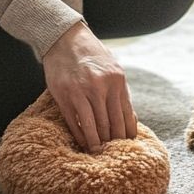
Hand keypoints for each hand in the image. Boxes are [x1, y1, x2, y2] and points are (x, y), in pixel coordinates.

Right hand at [41, 21, 137, 152]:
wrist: (65, 39)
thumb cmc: (92, 55)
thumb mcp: (113, 67)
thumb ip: (120, 91)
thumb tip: (129, 119)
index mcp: (117, 79)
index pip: (126, 115)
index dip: (127, 134)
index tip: (128, 146)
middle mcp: (100, 86)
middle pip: (111, 124)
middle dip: (113, 142)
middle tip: (114, 154)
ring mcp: (81, 92)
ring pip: (94, 127)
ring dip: (97, 143)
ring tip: (99, 152)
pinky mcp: (64, 96)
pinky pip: (75, 123)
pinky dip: (81, 136)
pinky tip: (84, 142)